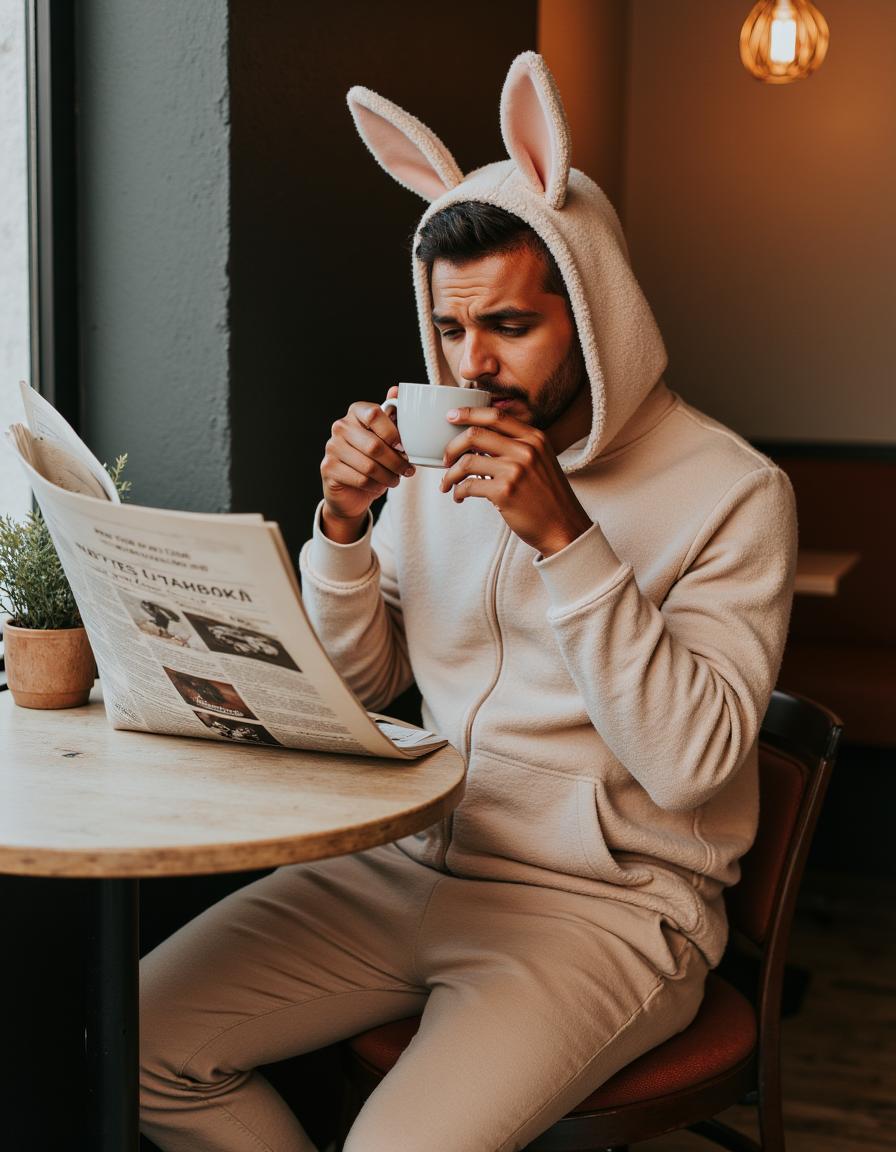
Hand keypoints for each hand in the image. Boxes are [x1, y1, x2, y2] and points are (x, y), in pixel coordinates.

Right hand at [321, 386, 413, 541]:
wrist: (352, 487)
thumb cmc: (373, 458)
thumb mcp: (387, 437)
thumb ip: (394, 416)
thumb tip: (396, 390)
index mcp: (356, 411)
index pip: (374, 414)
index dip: (393, 433)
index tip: (404, 447)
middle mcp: (340, 426)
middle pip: (374, 445)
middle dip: (396, 461)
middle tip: (408, 469)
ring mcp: (332, 447)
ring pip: (369, 466)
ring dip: (389, 476)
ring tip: (397, 479)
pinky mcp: (328, 468)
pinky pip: (360, 479)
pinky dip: (375, 485)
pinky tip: (380, 485)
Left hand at [439, 406, 591, 556]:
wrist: (563, 527)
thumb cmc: (547, 496)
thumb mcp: (541, 461)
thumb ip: (517, 446)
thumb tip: (478, 439)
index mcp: (534, 438)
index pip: (495, 416)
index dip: (468, 413)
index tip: (451, 417)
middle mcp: (525, 450)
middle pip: (475, 434)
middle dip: (452, 446)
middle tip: (445, 459)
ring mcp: (515, 470)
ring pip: (466, 461)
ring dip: (450, 473)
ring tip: (448, 483)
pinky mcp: (504, 492)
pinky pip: (468, 486)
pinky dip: (458, 491)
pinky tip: (459, 497)